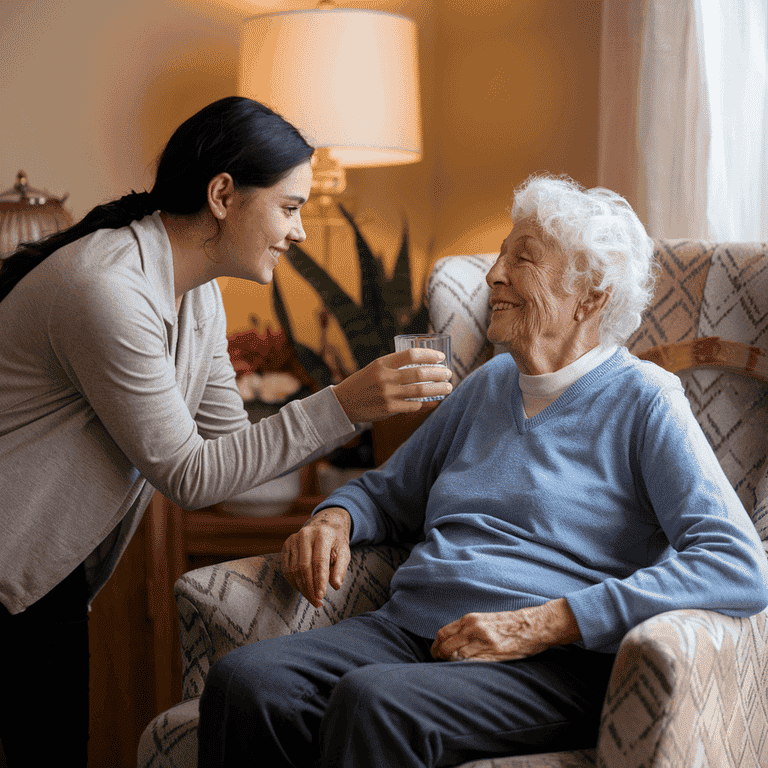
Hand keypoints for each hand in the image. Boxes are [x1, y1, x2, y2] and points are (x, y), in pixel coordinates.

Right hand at [281, 507, 351, 607]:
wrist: (324, 525)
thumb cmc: (335, 542)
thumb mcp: (344, 552)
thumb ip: (341, 568)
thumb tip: (336, 585)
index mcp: (323, 534)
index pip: (319, 560)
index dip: (319, 580)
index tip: (321, 596)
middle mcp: (306, 534)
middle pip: (304, 566)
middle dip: (310, 587)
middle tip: (317, 602)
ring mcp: (294, 539)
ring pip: (294, 569)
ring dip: (302, 588)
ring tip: (312, 598)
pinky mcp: (286, 545)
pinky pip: (287, 568)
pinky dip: (294, 582)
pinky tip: (303, 589)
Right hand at [332, 349, 451, 422]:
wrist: (344, 402)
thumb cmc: (363, 383)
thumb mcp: (375, 367)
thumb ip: (395, 366)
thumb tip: (423, 365)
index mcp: (382, 363)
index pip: (411, 354)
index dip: (429, 355)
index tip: (441, 358)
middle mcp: (386, 377)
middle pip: (420, 373)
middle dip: (439, 374)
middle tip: (448, 374)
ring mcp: (388, 394)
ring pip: (420, 391)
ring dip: (438, 389)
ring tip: (448, 387)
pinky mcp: (389, 409)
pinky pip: (414, 405)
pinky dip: (425, 403)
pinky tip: (432, 401)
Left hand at [430, 599, 581, 661]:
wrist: (532, 626)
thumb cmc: (508, 623)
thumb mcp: (484, 619)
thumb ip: (467, 628)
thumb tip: (450, 640)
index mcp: (470, 620)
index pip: (443, 633)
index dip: (436, 645)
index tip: (435, 653)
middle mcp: (473, 629)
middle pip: (445, 646)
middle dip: (439, 656)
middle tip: (440, 662)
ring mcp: (483, 643)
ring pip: (456, 656)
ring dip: (451, 663)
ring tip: (453, 667)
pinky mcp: (493, 655)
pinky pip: (471, 664)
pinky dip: (464, 667)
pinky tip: (465, 669)